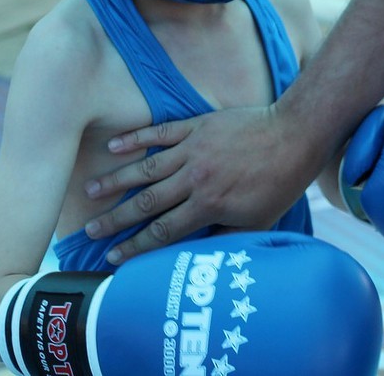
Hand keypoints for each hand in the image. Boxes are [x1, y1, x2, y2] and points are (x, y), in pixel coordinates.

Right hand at [83, 105, 311, 264]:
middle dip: (116, 219)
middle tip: (90, 229)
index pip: (163, 231)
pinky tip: (114, 146)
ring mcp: (194, 150)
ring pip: (146, 169)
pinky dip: (136, 138)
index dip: (136, 246)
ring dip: (115, 181)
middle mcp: (195, 179)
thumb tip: (195, 253)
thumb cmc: (279, 183)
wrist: (294, 136)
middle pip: (146, 203)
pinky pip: (160, 133)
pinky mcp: (198, 126)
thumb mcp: (257, 222)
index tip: (112, 256)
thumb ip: (224, 237)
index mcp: (209, 205)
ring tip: (89, 190)